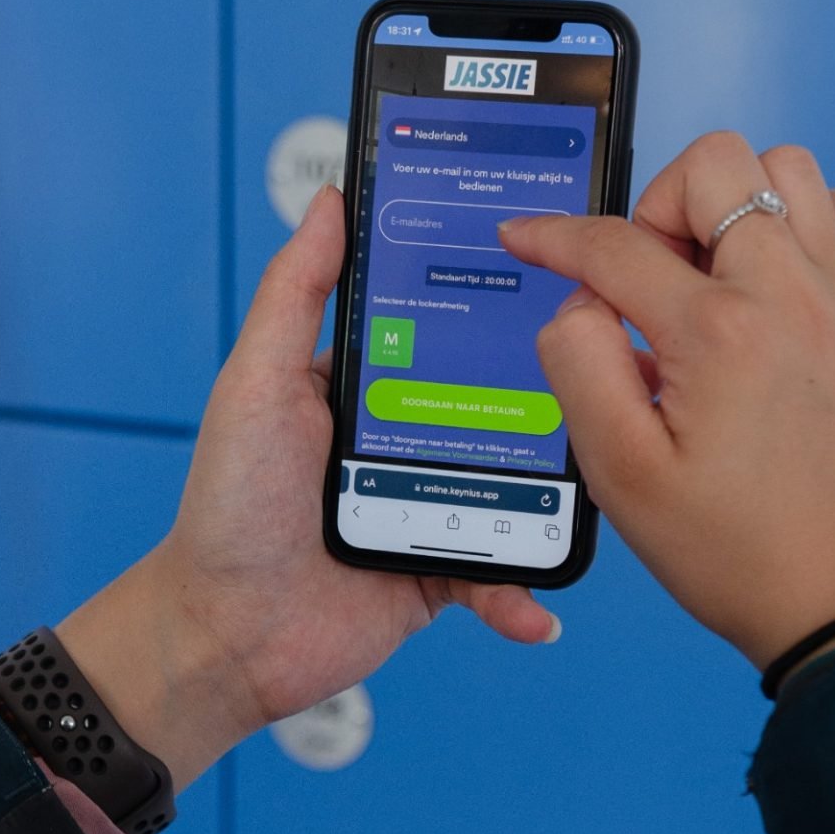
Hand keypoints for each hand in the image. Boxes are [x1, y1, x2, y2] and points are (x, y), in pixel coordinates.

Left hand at [59, 185, 556, 790]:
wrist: (226, 632)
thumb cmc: (230, 505)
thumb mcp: (256, 385)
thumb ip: (295, 295)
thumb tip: (331, 201)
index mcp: (366, 388)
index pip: (441, 328)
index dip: (488, 297)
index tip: (549, 261)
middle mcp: (403, 441)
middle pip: (494, 402)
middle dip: (549, 392)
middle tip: (608, 366)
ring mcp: (427, 506)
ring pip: (513, 487)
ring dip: (553, 494)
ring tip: (596, 480)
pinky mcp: (439, 573)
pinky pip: (499, 574)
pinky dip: (519, 593)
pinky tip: (535, 610)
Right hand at [499, 134, 834, 671]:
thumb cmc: (738, 552)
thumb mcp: (620, 473)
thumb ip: (579, 367)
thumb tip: (575, 305)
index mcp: (714, 332)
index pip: (613, 245)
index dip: (553, 235)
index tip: (527, 238)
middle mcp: (788, 296)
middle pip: (713, 168)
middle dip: (656, 206)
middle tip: (641, 278)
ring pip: (788, 172)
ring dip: (733, 204)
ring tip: (706, 276)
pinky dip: (820, 219)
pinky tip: (786, 272)